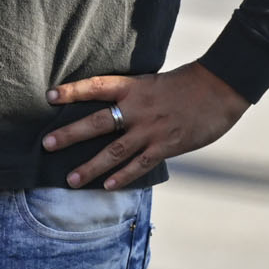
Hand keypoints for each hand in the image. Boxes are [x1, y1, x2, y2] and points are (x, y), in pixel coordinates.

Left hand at [41, 63, 249, 188]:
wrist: (221, 88)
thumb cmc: (190, 84)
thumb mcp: (155, 82)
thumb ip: (135, 96)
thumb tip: (115, 109)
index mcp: (135, 87)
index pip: (96, 87)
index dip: (72, 91)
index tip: (49, 97)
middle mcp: (139, 108)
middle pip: (97, 122)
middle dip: (70, 134)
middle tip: (47, 144)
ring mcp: (152, 129)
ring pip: (114, 151)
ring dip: (90, 167)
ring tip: (71, 180)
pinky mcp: (167, 145)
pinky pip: (140, 164)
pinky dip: (122, 176)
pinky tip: (107, 186)